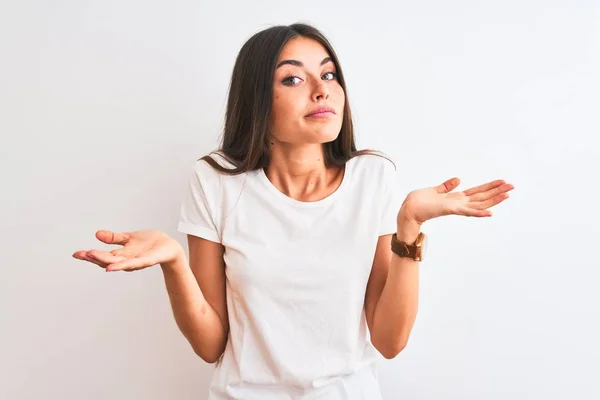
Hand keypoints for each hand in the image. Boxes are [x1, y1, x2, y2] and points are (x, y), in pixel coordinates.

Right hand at [72, 229, 184, 271]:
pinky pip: (133, 264)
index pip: (102, 256)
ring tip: (92, 257)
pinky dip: (122, 266)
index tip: (76, 254)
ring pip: (118, 263)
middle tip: (81, 254)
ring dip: (105, 261)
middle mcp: (126, 261)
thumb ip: (113, 238)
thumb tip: (97, 234)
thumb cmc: (149, 243)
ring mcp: (136, 262)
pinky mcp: (147, 260)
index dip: (89, 255)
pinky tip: (112, 267)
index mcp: (121, 255)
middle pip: (107, 261)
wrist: (169, 246)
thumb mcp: (128, 238)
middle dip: (94, 258)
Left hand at [399, 178, 513, 225]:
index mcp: (457, 198)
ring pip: (479, 204)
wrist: (409, 210)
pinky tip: (490, 213)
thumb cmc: (420, 202)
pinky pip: (467, 212)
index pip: (477, 191)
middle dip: (497, 191)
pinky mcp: (450, 209)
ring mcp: (456, 207)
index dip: (490, 187)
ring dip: (494, 200)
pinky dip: (479, 213)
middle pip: (483, 197)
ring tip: (507, 194)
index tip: (502, 182)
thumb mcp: (436, 190)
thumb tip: (458, 179)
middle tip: (513, 186)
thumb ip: (447, 186)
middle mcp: (459, 203)